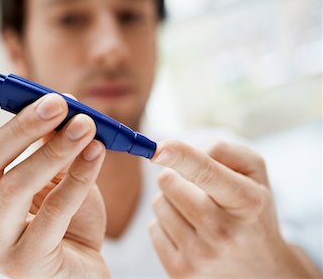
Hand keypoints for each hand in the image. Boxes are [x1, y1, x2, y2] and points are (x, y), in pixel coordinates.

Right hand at [0, 57, 108, 277]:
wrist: (80, 266)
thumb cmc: (65, 218)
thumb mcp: (53, 171)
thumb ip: (46, 141)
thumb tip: (58, 101)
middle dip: (20, 125)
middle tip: (57, 102)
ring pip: (13, 185)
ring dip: (54, 149)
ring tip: (86, 124)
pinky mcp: (23, 264)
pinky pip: (52, 214)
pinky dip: (78, 178)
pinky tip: (97, 153)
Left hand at [149, 140, 320, 277]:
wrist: (263, 270)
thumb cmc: (253, 211)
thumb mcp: (255, 174)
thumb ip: (222, 150)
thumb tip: (177, 151)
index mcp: (247, 202)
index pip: (206, 173)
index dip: (180, 156)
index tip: (158, 149)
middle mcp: (224, 231)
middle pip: (170, 183)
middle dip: (175, 175)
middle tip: (194, 187)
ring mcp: (201, 256)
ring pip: (159, 204)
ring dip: (170, 200)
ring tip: (196, 212)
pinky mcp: (181, 272)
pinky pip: (153, 228)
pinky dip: (166, 224)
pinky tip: (189, 232)